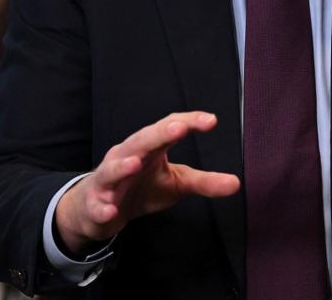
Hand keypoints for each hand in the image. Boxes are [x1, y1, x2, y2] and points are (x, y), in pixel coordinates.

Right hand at [54, 111, 239, 254]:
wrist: (99, 209)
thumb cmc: (141, 187)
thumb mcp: (176, 183)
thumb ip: (203, 181)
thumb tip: (236, 183)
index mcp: (149, 146)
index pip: (169, 128)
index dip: (188, 121)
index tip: (211, 120)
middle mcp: (127, 155)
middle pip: (142, 140)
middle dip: (159, 134)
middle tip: (178, 128)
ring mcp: (108, 179)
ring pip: (112, 169)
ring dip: (122, 166)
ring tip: (135, 164)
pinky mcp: (94, 203)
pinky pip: (97, 205)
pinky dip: (102, 207)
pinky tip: (110, 212)